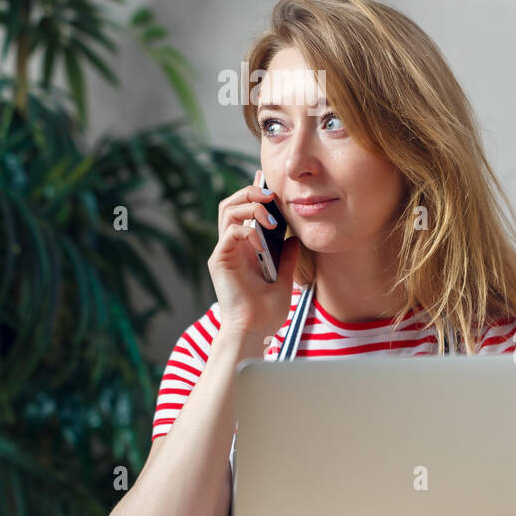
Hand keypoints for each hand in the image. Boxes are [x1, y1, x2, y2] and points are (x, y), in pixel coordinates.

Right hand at [207, 168, 301, 339]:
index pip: (244, 209)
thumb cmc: (266, 311)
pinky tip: (262, 240)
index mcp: (244, 247)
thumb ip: (288, 258)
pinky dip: (247, 230)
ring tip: (269, 216)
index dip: (255, 192)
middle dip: (251, 192)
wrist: (254, 331)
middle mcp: (231, 245)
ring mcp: (224, 252)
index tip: (271, 183)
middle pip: (231, 202)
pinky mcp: (219, 260)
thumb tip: (296, 238)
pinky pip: (230, 233)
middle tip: (271, 196)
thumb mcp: (284, 279)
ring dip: (250, 206)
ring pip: (227, 211)